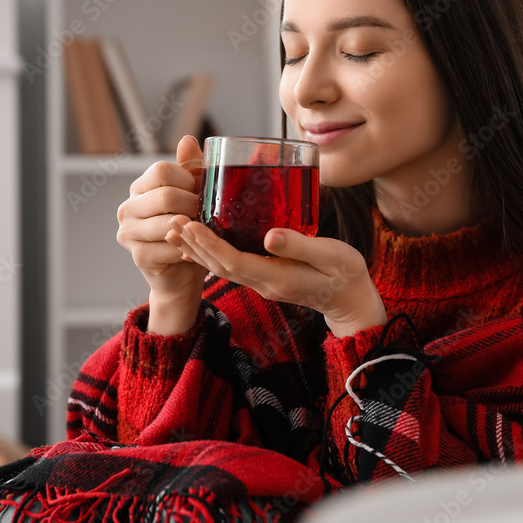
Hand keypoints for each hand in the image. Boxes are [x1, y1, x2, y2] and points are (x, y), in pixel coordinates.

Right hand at [116, 135, 205, 334]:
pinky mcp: (138, 256)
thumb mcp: (192, 196)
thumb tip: (188, 140)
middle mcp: (128, 208)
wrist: (182, 274)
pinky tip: (197, 249)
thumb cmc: (189, 230)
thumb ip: (190, 169)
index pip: (162, 170)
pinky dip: (189, 248)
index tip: (202, 191)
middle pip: (165, 195)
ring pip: (168, 222)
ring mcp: (128, 233)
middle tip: (207, 214)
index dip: (189, 179)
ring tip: (204, 231)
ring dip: (192, 227)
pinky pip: (170, 247)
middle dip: (193, 204)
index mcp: (140, 188)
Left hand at [170, 217, 386, 337]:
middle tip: (171, 221)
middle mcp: (263, 282)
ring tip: (175, 229)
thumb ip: (301, 246)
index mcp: (276, 277)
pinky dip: (212, 252)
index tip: (189, 224)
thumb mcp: (331, 256)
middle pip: (218, 265)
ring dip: (197, 250)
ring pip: (221, 267)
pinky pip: (230, 266)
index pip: (233, 261)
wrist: (352, 301)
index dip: (208, 244)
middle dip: (193, 245)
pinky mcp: (265, 277)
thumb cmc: (345, 274)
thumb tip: (270, 236)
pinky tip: (200, 242)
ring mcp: (263, 282)